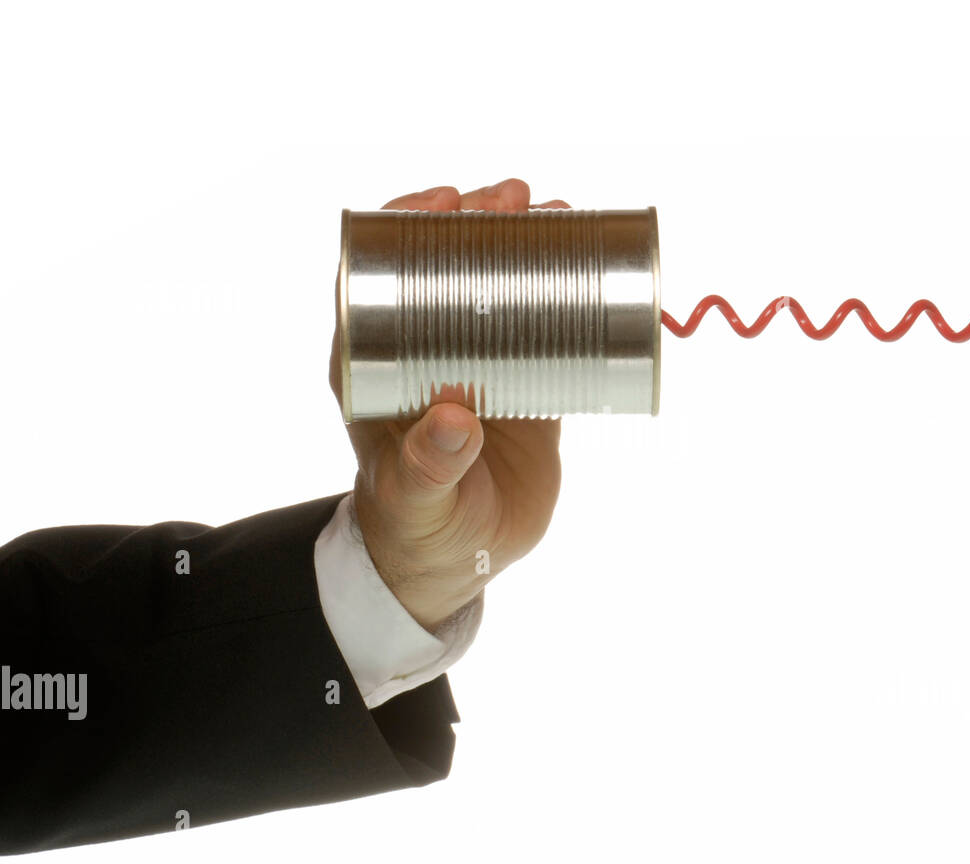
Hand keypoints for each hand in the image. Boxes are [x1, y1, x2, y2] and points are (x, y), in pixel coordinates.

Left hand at [328, 178, 565, 629]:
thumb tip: (454, 419)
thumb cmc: (418, 526)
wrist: (462, 560)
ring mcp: (477, 361)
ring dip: (527, 244)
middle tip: (516, 198)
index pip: (380, 274)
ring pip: (499, 285)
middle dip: (480, 220)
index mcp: (377, 362)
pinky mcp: (523, 382)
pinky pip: (545, 325)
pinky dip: (567, 293)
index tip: (445, 201)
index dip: (407, 227)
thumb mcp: (419, 498)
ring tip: (559, 214)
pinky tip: (593, 264)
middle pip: (448, 264)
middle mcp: (424, 349)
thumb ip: (429, 466)